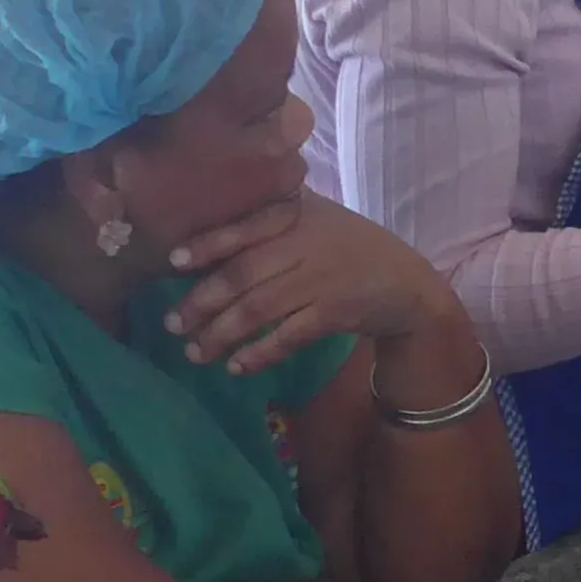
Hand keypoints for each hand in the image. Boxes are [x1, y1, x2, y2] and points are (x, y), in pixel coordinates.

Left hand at [164, 188, 462, 375]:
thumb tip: (204, 241)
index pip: (245, 227)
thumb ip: (273, 218)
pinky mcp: (336, 312)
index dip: (207, 244)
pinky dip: (260, 353)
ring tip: (194, 352)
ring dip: (222, 333)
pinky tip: (237, 366)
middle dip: (202, 301)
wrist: (408, 285)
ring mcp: (322, 279)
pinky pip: (289, 335)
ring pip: (260, 308)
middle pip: (243, 274)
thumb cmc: (352, 249)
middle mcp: (307, 244)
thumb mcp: (318, 220)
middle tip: (172, 323)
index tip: (173, 262)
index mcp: (298, 215)